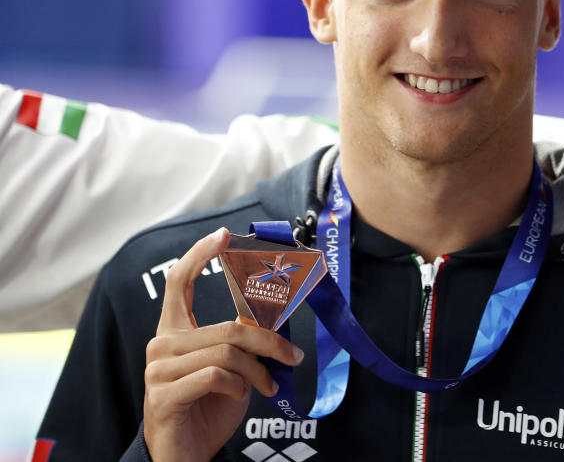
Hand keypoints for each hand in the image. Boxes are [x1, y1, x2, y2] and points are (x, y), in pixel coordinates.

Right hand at [143, 229, 303, 461]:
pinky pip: (216, 376)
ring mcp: (158, 371)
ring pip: (227, 353)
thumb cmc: (210, 407)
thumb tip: (274, 313)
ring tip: (267, 385)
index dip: (200, 255)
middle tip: (292, 357)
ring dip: (257, 371)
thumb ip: (241, 339)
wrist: (188, 455)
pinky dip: (240, 386)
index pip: (180, 282)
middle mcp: (161, 345)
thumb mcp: (232, 367)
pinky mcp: (163, 395)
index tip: (223, 235)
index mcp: (174, 331)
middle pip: (228, 327)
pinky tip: (242, 396)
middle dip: (269, 343)